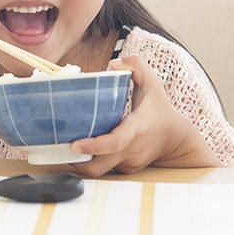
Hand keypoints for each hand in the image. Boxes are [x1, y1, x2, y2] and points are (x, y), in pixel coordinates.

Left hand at [66, 55, 218, 176]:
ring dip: (79, 163)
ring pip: (99, 170)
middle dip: (75, 162)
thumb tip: (113, 64)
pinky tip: (78, 150)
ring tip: (60, 149)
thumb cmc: (160, 109)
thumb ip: (136, 66)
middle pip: (99, 166)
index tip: (74, 145)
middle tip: (55, 148)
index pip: (114, 143)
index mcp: (136, 129)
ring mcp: (128, 163)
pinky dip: (91, 161)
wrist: (178, 138)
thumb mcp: (153, 84)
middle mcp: (131, 150)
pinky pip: (104, 168)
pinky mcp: (126, 169)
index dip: (93, 146)